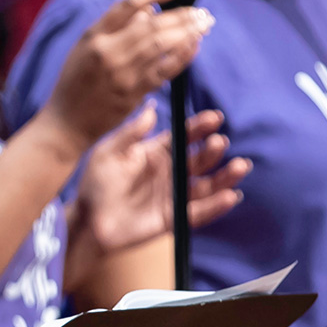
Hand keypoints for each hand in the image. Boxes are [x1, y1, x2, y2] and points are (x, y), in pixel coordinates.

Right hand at [41, 0, 213, 151]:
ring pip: (162, 45)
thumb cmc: (75, 84)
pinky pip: (164, 70)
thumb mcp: (85, 49)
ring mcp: (121, 73)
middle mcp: (107, 52)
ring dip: (188, 33)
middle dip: (182, 16)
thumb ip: (115, 28)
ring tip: (204, 25)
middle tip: (201, 12)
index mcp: (93, 36)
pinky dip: (182, 56)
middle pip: (152, 26)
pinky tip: (194, 47)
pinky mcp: (133, 93)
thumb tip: (149, 11)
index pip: (128, 5)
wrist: (66, 122)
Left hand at [74, 104, 249, 254]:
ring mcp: (173, 196)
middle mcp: (170, 173)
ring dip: (224, 177)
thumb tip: (150, 107)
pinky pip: (198, 213)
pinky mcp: (173, 218)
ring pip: (206, 186)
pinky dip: (215, 206)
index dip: (199, 128)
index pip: (183, 137)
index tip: (215, 117)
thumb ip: (130, 133)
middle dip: (212, 151)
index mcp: (156, 153)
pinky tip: (229, 196)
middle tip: (219, 142)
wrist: (86, 219)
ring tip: (240, 166)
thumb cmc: (94, 183)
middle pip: (199, 160)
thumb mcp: (108, 153)